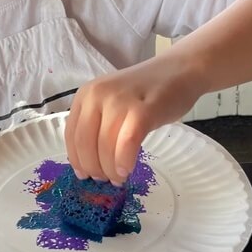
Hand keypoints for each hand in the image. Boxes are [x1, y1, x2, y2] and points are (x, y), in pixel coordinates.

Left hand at [65, 56, 200, 184]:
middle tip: (104, 180)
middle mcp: (98, 95)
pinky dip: (123, 162)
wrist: (180, 70)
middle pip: (85, 143)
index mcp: (86, 94)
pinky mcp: (143, 111)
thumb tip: (89, 163)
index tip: (83, 175)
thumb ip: (98, 123)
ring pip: (105, 147)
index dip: (76, 159)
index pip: (71, 134)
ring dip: (109, 170)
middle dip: (93, 169)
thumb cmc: (146, 90)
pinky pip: (126, 144)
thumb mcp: (112, 101)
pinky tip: (126, 170)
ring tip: (118, 178)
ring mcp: (120, 102)